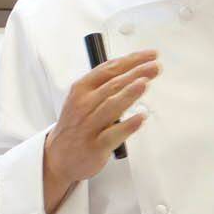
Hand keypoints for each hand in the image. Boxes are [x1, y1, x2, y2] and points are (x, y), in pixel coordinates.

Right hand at [43, 50, 158, 213]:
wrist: (57, 157)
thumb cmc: (76, 125)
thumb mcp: (82, 99)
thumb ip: (104, 84)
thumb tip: (134, 69)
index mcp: (81, 90)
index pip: (108, 69)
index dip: (131, 60)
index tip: (150, 55)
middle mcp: (83, 105)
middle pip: (112, 85)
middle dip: (136, 73)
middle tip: (155, 66)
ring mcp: (89, 126)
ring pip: (111, 106)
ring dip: (129, 93)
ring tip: (145, 83)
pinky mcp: (95, 146)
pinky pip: (113, 134)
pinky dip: (128, 126)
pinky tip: (141, 118)